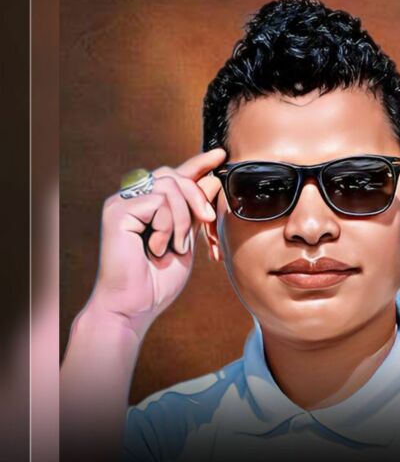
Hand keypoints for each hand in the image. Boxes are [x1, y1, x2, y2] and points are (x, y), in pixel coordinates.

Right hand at [86, 148, 226, 336]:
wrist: (135, 306)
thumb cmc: (158, 280)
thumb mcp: (186, 239)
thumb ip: (195, 211)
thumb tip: (212, 179)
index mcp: (149, 206)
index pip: (176, 176)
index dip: (198, 164)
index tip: (220, 155)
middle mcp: (133, 199)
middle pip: (174, 176)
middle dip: (197, 197)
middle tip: (207, 221)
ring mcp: (122, 203)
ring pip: (170, 187)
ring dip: (182, 219)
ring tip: (175, 247)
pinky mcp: (116, 210)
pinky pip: (158, 201)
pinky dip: (167, 226)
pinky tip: (157, 248)